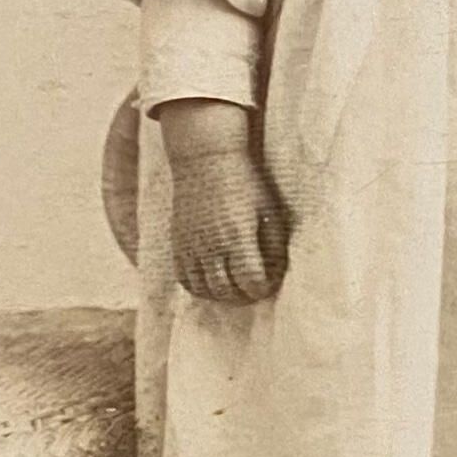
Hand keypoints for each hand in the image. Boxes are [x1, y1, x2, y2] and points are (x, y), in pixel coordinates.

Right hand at [158, 101, 290, 301]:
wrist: (206, 160)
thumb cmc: (245, 183)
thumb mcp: (269, 211)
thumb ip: (275, 245)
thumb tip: (277, 273)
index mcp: (238, 236)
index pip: (251, 281)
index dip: (263, 288)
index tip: (269, 282)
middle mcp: (211, 245)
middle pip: (227, 291)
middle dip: (244, 295)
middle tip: (254, 288)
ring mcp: (191, 246)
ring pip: (204, 290)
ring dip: (223, 295)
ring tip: (236, 287)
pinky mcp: (178, 244)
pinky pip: (185, 280)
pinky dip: (201, 288)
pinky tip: (214, 282)